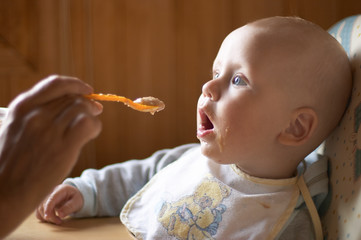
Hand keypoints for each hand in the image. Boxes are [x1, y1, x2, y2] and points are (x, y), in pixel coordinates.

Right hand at [0, 75, 101, 236]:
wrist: (3, 193)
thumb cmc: (9, 164)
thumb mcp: (14, 130)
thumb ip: (36, 116)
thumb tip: (68, 107)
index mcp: (21, 107)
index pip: (55, 84)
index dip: (75, 85)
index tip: (86, 89)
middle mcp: (36, 114)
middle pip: (73, 98)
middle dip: (87, 102)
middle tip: (95, 110)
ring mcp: (50, 130)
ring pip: (82, 109)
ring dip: (92, 115)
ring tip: (91, 126)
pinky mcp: (63, 146)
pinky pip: (88, 124)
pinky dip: (94, 126)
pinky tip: (91, 134)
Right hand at [36, 184, 82, 224]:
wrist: (73, 195)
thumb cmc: (75, 198)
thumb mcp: (77, 202)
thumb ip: (69, 207)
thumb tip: (60, 215)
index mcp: (61, 190)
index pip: (52, 198)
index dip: (48, 208)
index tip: (47, 217)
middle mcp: (51, 192)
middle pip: (45, 204)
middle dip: (50, 216)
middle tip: (59, 221)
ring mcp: (46, 197)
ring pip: (40, 208)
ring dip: (46, 217)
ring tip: (57, 221)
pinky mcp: (44, 203)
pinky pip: (38, 211)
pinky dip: (42, 216)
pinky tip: (50, 219)